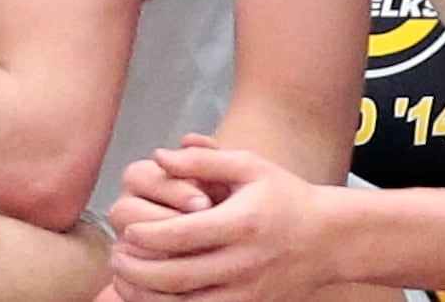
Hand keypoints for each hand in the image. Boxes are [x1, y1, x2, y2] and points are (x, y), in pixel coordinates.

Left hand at [110, 145, 330, 300]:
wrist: (328, 239)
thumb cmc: (284, 197)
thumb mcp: (250, 166)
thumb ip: (204, 160)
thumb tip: (159, 156)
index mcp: (241, 223)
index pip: (181, 235)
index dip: (146, 235)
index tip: (127, 230)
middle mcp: (243, 263)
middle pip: (176, 276)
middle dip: (137, 269)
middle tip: (116, 256)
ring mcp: (246, 292)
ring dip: (146, 295)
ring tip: (124, 278)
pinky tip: (152, 296)